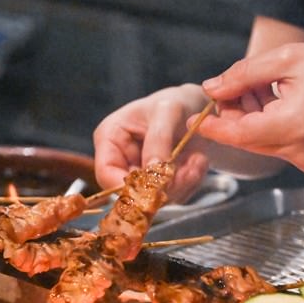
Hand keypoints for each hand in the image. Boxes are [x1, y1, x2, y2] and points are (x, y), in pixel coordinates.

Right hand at [93, 83, 212, 202]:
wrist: (196, 110)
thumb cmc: (176, 102)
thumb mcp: (167, 111)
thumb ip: (158, 139)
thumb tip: (152, 172)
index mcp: (110, 138)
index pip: (106, 174)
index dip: (128, 187)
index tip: (156, 188)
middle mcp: (120, 161)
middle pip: (132, 191)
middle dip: (164, 187)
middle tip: (190, 171)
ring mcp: (139, 176)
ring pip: (155, 199)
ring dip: (181, 184)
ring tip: (197, 160)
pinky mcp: (158, 186)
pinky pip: (173, 197)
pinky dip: (190, 184)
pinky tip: (197, 164)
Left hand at [197, 41, 303, 172]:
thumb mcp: (289, 59)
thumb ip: (245, 75)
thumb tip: (211, 89)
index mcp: (295, 125)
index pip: (238, 134)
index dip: (212, 126)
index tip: (192, 117)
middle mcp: (300, 151)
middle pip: (246, 139)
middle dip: (232, 114)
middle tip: (230, 86)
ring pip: (259, 142)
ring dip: (250, 117)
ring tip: (262, 86)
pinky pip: (276, 144)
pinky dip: (267, 124)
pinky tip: (277, 99)